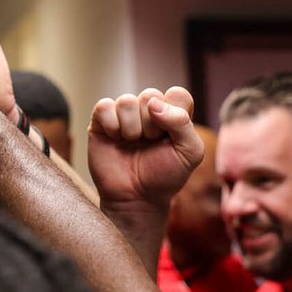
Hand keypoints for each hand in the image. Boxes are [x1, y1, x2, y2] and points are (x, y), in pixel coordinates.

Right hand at [88, 87, 202, 209]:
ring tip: (132, 143)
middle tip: (150, 143)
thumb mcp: (190, 153)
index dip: (174, 113)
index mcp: (172, 114)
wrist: (136, 198)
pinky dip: (111, 124)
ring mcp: (124, 115)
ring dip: (131, 127)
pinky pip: (104, 106)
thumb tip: (153, 104)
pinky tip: (115, 139)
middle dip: (152, 125)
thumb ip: (182, 123)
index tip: (170, 136)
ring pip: (126, 100)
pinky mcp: (101, 122)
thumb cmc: (164, 176)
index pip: (177, 94)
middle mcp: (148, 111)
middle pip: (150, 95)